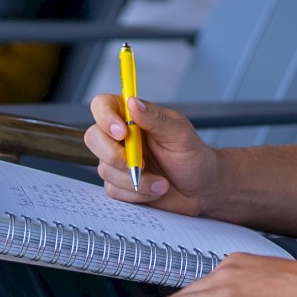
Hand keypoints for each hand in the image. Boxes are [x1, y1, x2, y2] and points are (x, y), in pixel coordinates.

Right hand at [85, 96, 220, 216]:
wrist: (202, 190)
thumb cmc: (195, 158)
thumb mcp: (180, 135)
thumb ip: (156, 119)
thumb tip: (133, 102)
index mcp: (135, 118)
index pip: (103, 106)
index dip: (105, 117)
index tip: (122, 133)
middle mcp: (123, 138)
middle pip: (93, 138)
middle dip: (114, 155)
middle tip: (140, 164)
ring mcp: (119, 162)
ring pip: (104, 168)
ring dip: (135, 179)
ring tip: (160, 181)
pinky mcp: (120, 185)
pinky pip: (114, 190)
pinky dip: (136, 193)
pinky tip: (155, 189)